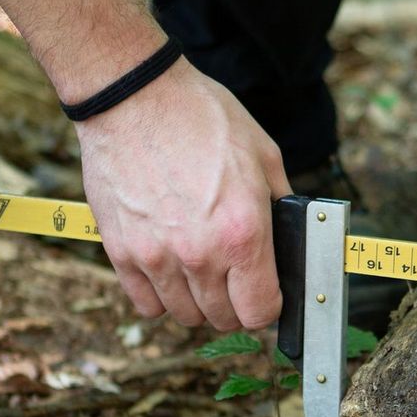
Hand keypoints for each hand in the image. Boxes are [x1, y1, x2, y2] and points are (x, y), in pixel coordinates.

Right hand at [75, 62, 289, 331]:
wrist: (135, 98)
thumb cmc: (201, 118)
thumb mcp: (263, 154)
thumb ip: (282, 202)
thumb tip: (294, 234)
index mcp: (243, 233)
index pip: (261, 310)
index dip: (269, 306)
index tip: (266, 293)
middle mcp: (200, 254)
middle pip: (223, 318)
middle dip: (235, 304)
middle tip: (234, 278)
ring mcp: (157, 257)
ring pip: (185, 316)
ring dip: (198, 302)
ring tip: (201, 271)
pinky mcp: (122, 252)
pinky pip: (145, 304)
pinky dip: (160, 296)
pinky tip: (170, 271)